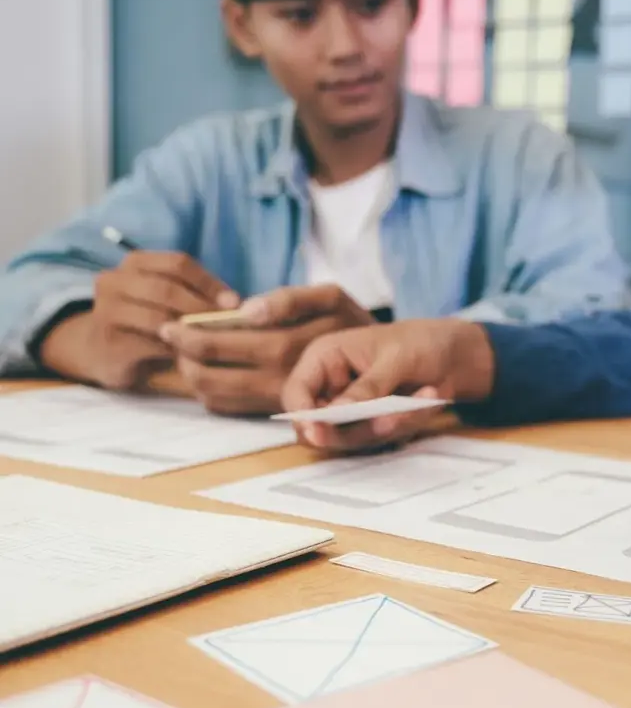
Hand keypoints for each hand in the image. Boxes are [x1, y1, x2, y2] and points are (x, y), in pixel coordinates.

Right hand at [38, 252, 237, 389]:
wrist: (103, 350)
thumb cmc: (147, 320)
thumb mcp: (168, 298)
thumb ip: (195, 293)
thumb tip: (238, 303)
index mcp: (135, 263)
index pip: (177, 263)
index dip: (208, 282)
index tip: (233, 302)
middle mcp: (115, 281)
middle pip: (166, 289)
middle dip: (202, 307)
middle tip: (228, 324)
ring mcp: (107, 312)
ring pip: (158, 318)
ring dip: (191, 331)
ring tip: (213, 341)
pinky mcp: (110, 343)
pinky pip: (150, 345)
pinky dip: (176, 350)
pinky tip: (192, 357)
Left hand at [160, 284, 374, 415]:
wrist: (381, 364)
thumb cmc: (349, 323)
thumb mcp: (330, 296)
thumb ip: (291, 298)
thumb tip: (246, 311)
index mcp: (287, 347)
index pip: (222, 345)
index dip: (191, 337)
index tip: (172, 325)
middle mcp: (279, 380)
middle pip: (209, 375)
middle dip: (183, 357)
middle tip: (172, 338)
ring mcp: (276, 400)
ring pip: (215, 395)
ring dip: (193, 375)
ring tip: (188, 354)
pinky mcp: (276, 411)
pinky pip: (230, 407)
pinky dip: (211, 391)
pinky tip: (213, 370)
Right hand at [281, 318, 494, 452]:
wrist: (449, 355)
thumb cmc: (418, 343)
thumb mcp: (396, 358)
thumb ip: (368, 387)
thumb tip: (337, 411)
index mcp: (325, 358)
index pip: (296, 393)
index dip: (302, 416)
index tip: (319, 432)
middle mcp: (331, 387)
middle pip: (321, 428)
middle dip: (358, 428)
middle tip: (390, 420)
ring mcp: (350, 410)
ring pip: (353, 438)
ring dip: (391, 423)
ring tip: (422, 398)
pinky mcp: (371, 425)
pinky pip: (381, 439)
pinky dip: (408, 422)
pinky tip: (429, 395)